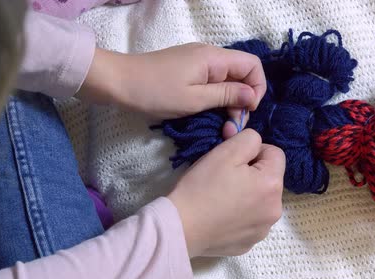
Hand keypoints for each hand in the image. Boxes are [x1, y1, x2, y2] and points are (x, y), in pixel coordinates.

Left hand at [77, 44, 265, 134]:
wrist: (117, 82)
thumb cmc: (154, 92)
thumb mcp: (194, 99)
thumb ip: (226, 95)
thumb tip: (253, 95)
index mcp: (214, 58)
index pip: (253, 66)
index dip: (257, 88)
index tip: (246, 112)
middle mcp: (210, 56)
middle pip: (241, 74)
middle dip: (242, 100)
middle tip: (231, 127)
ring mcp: (197, 63)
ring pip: (227, 81)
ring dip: (228, 103)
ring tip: (221, 126)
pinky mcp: (187, 72)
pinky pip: (211, 83)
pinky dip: (215, 99)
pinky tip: (208, 115)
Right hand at [167, 129, 285, 257]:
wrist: (181, 228)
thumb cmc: (202, 188)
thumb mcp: (224, 153)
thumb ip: (248, 139)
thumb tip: (254, 140)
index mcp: (272, 184)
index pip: (275, 153)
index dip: (253, 151)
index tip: (232, 160)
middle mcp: (275, 209)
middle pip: (269, 179)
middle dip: (252, 174)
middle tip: (224, 178)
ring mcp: (263, 229)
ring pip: (261, 201)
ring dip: (248, 195)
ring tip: (221, 198)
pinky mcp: (249, 243)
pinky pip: (250, 221)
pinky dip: (240, 216)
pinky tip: (220, 216)